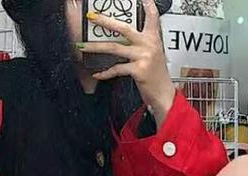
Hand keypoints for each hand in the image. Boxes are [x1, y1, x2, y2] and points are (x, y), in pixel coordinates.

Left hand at [79, 0, 175, 126]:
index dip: (148, 6)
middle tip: (92, 16)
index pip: (152, 17)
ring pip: (115, 48)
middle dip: (105, 21)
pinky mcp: (138, 70)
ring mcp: (143, 57)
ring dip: (96, 47)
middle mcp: (148, 45)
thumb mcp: (153, 55)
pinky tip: (97, 73)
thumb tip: (122, 36)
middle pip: (124, 28)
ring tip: (83, 46)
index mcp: (153, 39)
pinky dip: (105, 72)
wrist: (164, 95)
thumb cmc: (157, 76)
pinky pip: (116, 69)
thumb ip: (141, 44)